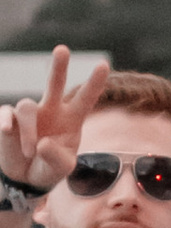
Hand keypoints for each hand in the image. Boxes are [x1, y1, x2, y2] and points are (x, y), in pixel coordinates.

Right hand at [0, 46, 108, 199]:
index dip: (94, 83)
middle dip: (59, 67)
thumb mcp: (62, 169)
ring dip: (28, 131)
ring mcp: (30, 113)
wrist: (26, 179)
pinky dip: (5, 121)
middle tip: (62, 49)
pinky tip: (6, 130)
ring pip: (27, 107)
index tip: (103, 64)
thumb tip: (41, 143)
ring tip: (29, 152)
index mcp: (71, 119)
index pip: (85, 98)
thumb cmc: (50, 169)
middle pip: (56, 83)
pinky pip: (6, 113)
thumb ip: (57, 158)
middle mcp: (51, 110)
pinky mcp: (9, 118)